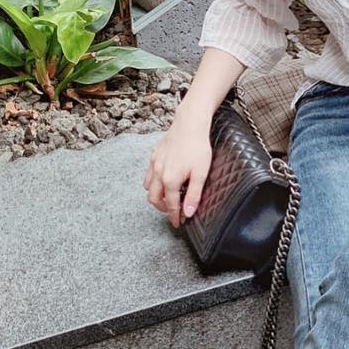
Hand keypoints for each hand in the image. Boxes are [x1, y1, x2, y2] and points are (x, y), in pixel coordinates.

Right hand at [143, 113, 212, 229]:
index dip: (175, 216)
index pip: (170, 205)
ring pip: (147, 188)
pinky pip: (147, 175)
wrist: (189, 124)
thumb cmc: (198, 148)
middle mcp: (158, 173)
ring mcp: (153, 164)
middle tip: (174, 212)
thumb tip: (188, 213)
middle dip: (163, 209)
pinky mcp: (153, 156)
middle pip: (154, 199)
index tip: (178, 223)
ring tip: (168, 198)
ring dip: (155, 196)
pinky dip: (152, 184)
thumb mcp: (201, 173)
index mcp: (170, 180)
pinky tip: (162, 182)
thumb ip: (194, 195)